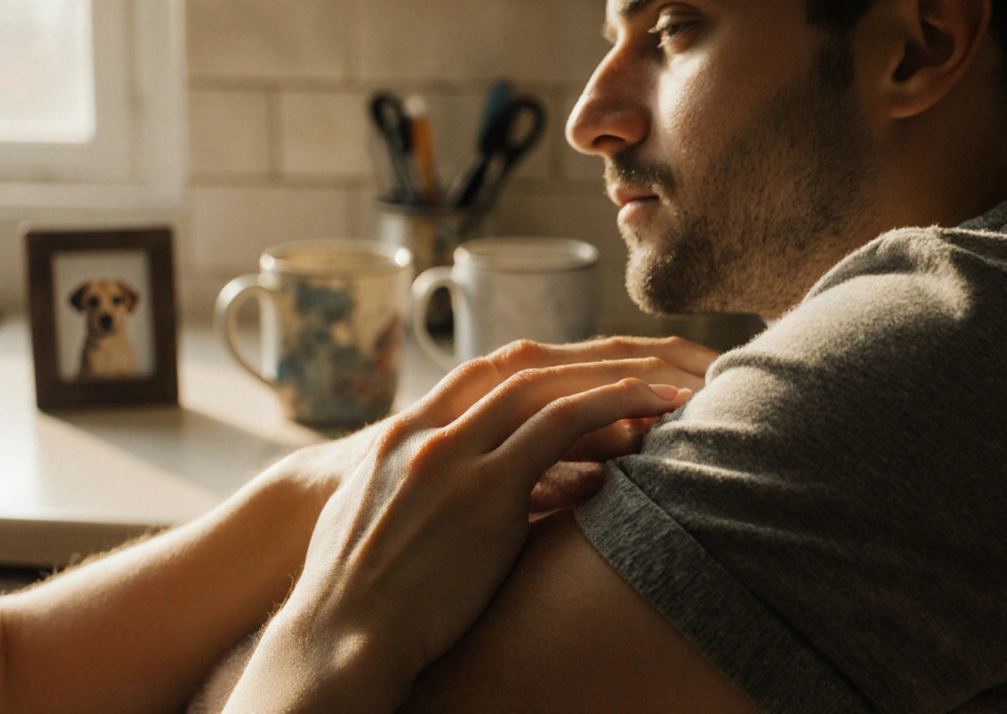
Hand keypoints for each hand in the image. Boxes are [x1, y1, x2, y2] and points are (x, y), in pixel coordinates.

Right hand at [220, 336, 713, 712]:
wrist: (336, 641)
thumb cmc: (360, 599)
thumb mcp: (379, 523)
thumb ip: (424, 494)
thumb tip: (482, 499)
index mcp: (399, 436)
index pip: (481, 375)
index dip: (544, 371)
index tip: (591, 377)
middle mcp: (425, 433)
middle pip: (519, 370)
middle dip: (587, 366)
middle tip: (647, 368)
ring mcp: (454, 457)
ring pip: (544, 389)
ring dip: (611, 380)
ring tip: (669, 386)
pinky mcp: (484, 492)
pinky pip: (559, 428)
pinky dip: (609, 409)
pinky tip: (649, 411)